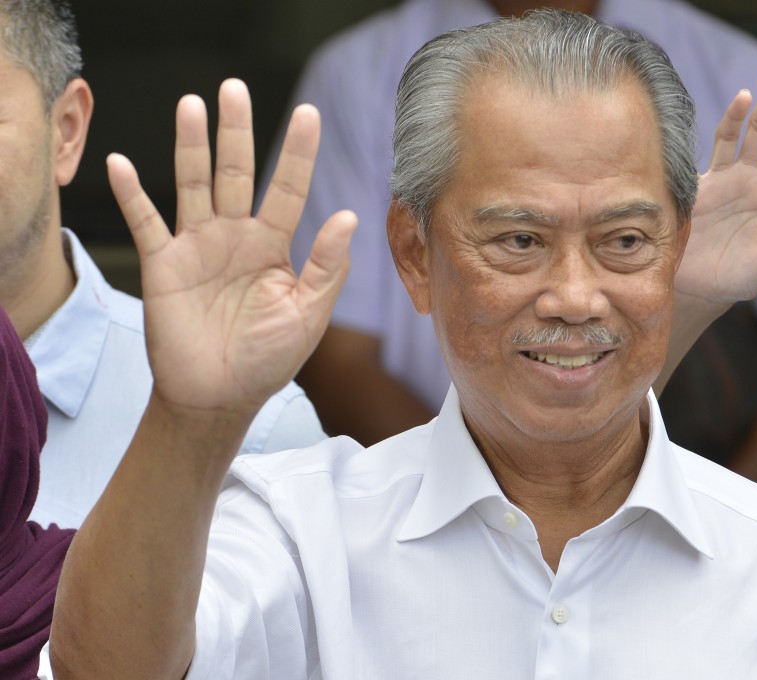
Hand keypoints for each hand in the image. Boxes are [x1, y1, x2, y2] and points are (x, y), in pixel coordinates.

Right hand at [106, 79, 356, 416]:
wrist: (219, 398)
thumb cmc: (268, 360)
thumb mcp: (308, 315)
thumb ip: (326, 267)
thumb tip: (349, 216)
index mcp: (274, 246)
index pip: (288, 188)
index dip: (298, 153)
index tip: (310, 114)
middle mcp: (235, 237)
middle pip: (235, 172)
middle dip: (236, 132)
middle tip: (235, 88)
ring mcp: (197, 246)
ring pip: (192, 185)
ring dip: (190, 147)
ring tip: (192, 105)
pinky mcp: (162, 265)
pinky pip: (145, 223)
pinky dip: (132, 195)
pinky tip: (122, 164)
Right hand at [676, 66, 756, 306]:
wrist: (697, 291)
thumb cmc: (741, 277)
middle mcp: (747, 180)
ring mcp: (720, 181)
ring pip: (732, 137)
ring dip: (741, 113)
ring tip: (750, 91)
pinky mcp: (694, 189)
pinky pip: (702, 157)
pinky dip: (713, 135)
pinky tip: (728, 114)